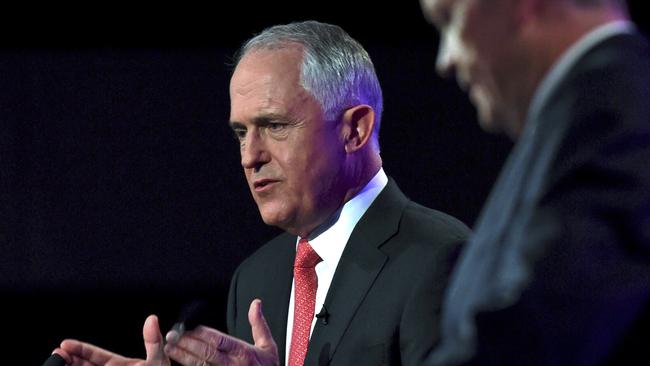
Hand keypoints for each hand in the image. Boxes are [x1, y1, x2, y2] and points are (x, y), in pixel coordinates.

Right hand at [52, 315, 169, 365]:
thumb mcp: (158, 359)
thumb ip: (153, 341)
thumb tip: (152, 319)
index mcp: (120, 364)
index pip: (95, 354)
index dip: (80, 349)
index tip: (65, 343)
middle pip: (83, 365)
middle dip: (68, 359)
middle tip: (57, 355)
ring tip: (56, 364)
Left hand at [164, 299, 278, 365]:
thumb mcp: (269, 346)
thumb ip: (259, 324)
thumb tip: (255, 303)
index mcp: (244, 352)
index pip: (220, 340)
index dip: (203, 333)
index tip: (188, 327)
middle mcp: (233, 365)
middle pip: (206, 353)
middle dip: (187, 343)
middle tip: (171, 336)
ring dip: (183, 357)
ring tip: (169, 349)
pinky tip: (178, 363)